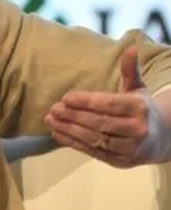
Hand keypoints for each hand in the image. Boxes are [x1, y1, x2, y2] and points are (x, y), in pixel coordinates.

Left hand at [45, 45, 170, 166]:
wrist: (160, 140)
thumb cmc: (141, 108)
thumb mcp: (138, 87)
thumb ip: (130, 69)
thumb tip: (131, 47)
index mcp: (140, 108)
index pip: (109, 104)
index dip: (86, 101)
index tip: (66, 97)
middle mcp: (137, 130)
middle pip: (99, 122)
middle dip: (73, 115)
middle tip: (53, 108)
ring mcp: (128, 149)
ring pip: (94, 138)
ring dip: (69, 130)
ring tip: (50, 120)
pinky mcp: (119, 162)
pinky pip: (92, 151)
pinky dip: (72, 143)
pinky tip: (57, 133)